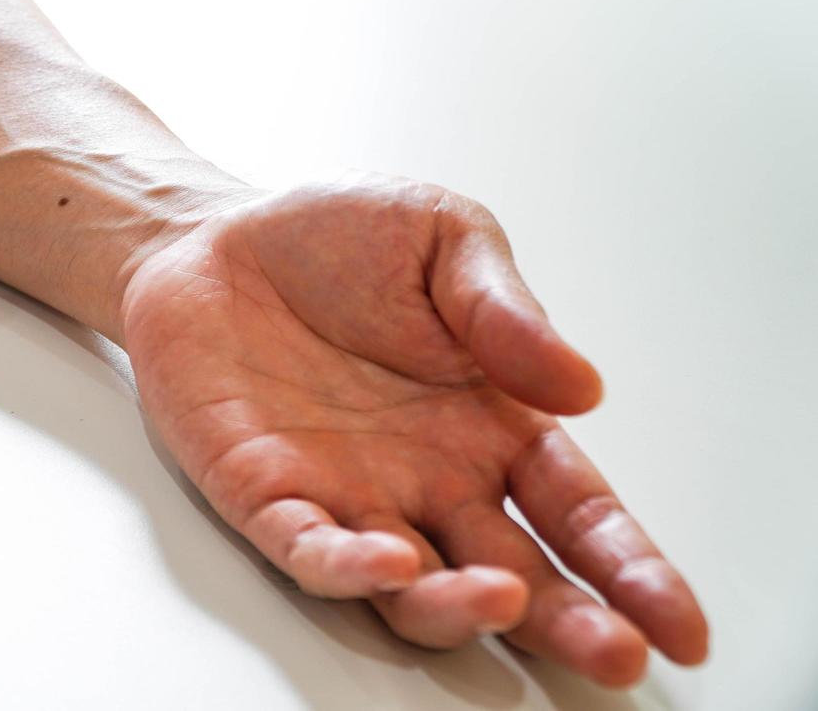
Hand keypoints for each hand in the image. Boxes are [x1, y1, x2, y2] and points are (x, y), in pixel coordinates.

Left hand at [120, 174, 707, 687]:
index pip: (575, 512)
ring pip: (413, 588)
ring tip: (500, 597)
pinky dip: (345, 565)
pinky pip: (307, 547)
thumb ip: (506, 312)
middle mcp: (425, 477)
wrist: (212, 236)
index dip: (630, 570)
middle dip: (567, 623)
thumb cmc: (333, 240)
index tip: (680, 627)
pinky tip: (388, 560)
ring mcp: (346, 493)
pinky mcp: (264, 491)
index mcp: (488, 423)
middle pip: (512, 575)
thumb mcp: (445, 241)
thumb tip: (583, 385)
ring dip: (458, 606)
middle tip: (613, 655)